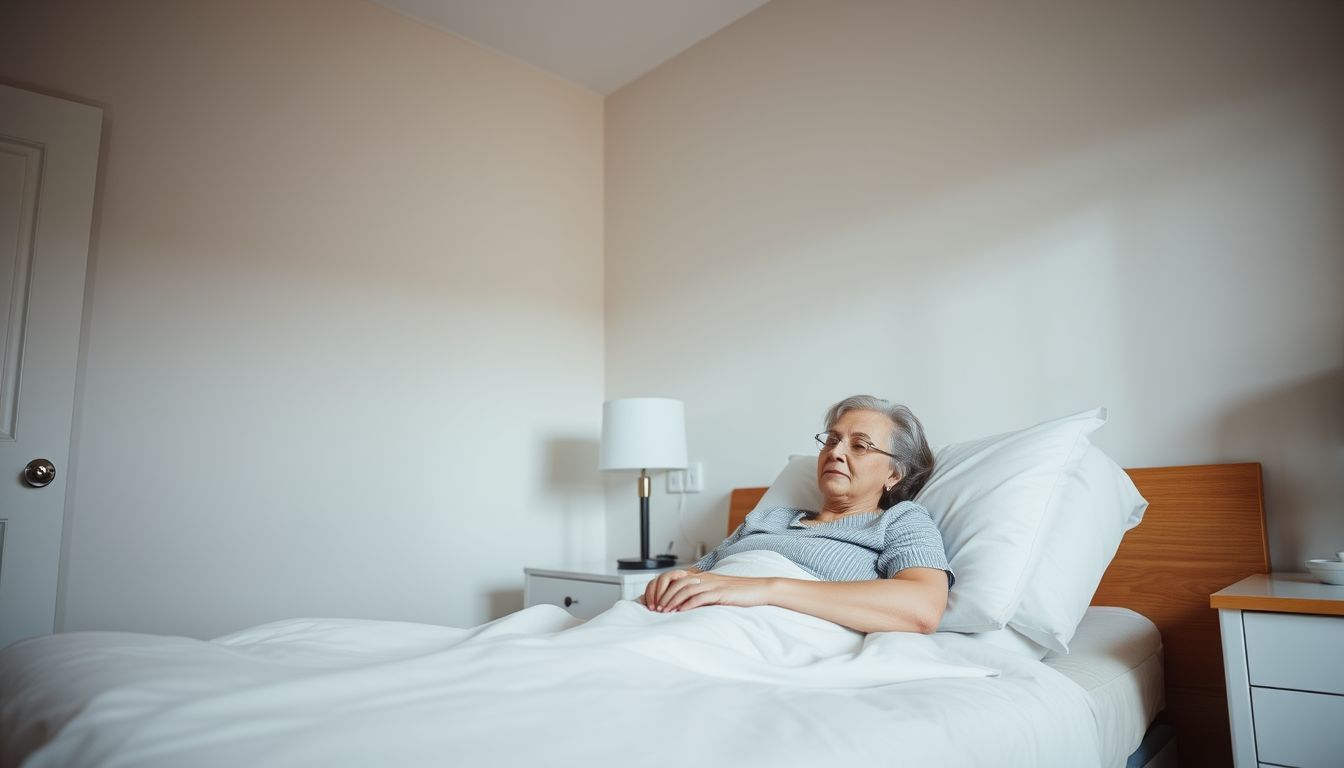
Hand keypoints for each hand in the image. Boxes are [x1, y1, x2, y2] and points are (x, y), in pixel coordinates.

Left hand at [643, 570, 773, 612]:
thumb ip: (703, 595)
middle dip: (664, 596)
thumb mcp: (718, 592)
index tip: (656, 602)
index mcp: (703, 577)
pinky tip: (681, 612)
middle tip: (656, 609)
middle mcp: (706, 578)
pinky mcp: (721, 593)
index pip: (677, 578)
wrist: (760, 589)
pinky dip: (688, 604)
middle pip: (677, 583)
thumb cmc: (739, 593)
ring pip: (686, 589)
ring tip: (664, 612)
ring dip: (673, 601)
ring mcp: (713, 584)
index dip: (664, 589)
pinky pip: (700, 597)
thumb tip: (686, 606)